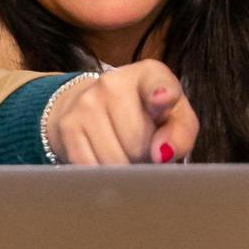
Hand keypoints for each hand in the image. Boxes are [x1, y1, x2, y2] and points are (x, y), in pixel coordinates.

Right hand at [45, 60, 198, 164]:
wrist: (94, 105)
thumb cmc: (147, 115)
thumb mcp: (174, 117)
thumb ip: (181, 133)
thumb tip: (162, 153)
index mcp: (149, 74)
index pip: (157, 83)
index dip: (161, 94)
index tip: (162, 100)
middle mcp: (113, 82)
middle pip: (138, 143)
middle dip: (145, 156)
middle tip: (143, 147)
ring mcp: (86, 102)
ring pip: (114, 161)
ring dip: (124, 168)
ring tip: (125, 151)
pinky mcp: (68, 126)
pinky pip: (91, 168)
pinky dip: (102, 174)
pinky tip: (105, 157)